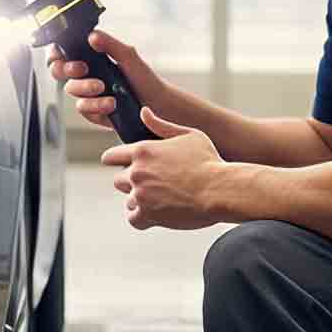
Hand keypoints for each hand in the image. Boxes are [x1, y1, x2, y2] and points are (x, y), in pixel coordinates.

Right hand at [46, 30, 172, 131]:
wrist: (157, 104)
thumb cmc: (144, 78)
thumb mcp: (129, 56)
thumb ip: (110, 45)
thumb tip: (92, 36)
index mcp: (90, 57)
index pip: (62, 52)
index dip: (56, 53)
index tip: (64, 54)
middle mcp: (85, 75)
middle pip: (58, 71)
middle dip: (67, 69)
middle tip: (84, 69)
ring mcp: (87, 93)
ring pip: (71, 90)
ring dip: (86, 89)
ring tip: (105, 89)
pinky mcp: (92, 111)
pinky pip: (83, 109)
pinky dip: (96, 106)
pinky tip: (111, 104)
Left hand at [101, 108, 234, 230]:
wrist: (221, 189)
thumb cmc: (209, 160)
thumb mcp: (188, 135)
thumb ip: (161, 125)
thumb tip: (144, 112)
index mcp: (142, 150)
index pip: (111, 157)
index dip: (115, 161)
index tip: (121, 166)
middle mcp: (137, 172)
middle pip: (118, 180)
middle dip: (132, 182)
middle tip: (154, 184)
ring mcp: (140, 194)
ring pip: (128, 200)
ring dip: (141, 200)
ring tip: (164, 199)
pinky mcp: (148, 215)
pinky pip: (134, 219)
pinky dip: (143, 218)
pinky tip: (158, 214)